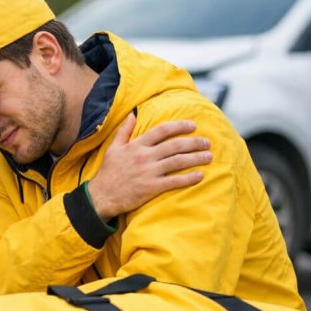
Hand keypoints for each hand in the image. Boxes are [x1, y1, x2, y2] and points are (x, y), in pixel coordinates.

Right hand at [87, 114, 211, 219]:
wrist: (101, 196)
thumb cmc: (108, 172)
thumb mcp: (113, 148)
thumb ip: (124, 131)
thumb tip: (132, 114)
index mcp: (136, 146)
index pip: (162, 131)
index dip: (179, 126)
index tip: (192, 125)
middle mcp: (144, 157)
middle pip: (175, 145)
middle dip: (194, 142)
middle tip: (207, 142)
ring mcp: (148, 172)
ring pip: (178, 161)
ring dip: (196, 158)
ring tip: (209, 156)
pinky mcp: (151, 187)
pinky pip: (175, 181)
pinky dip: (189, 178)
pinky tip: (200, 175)